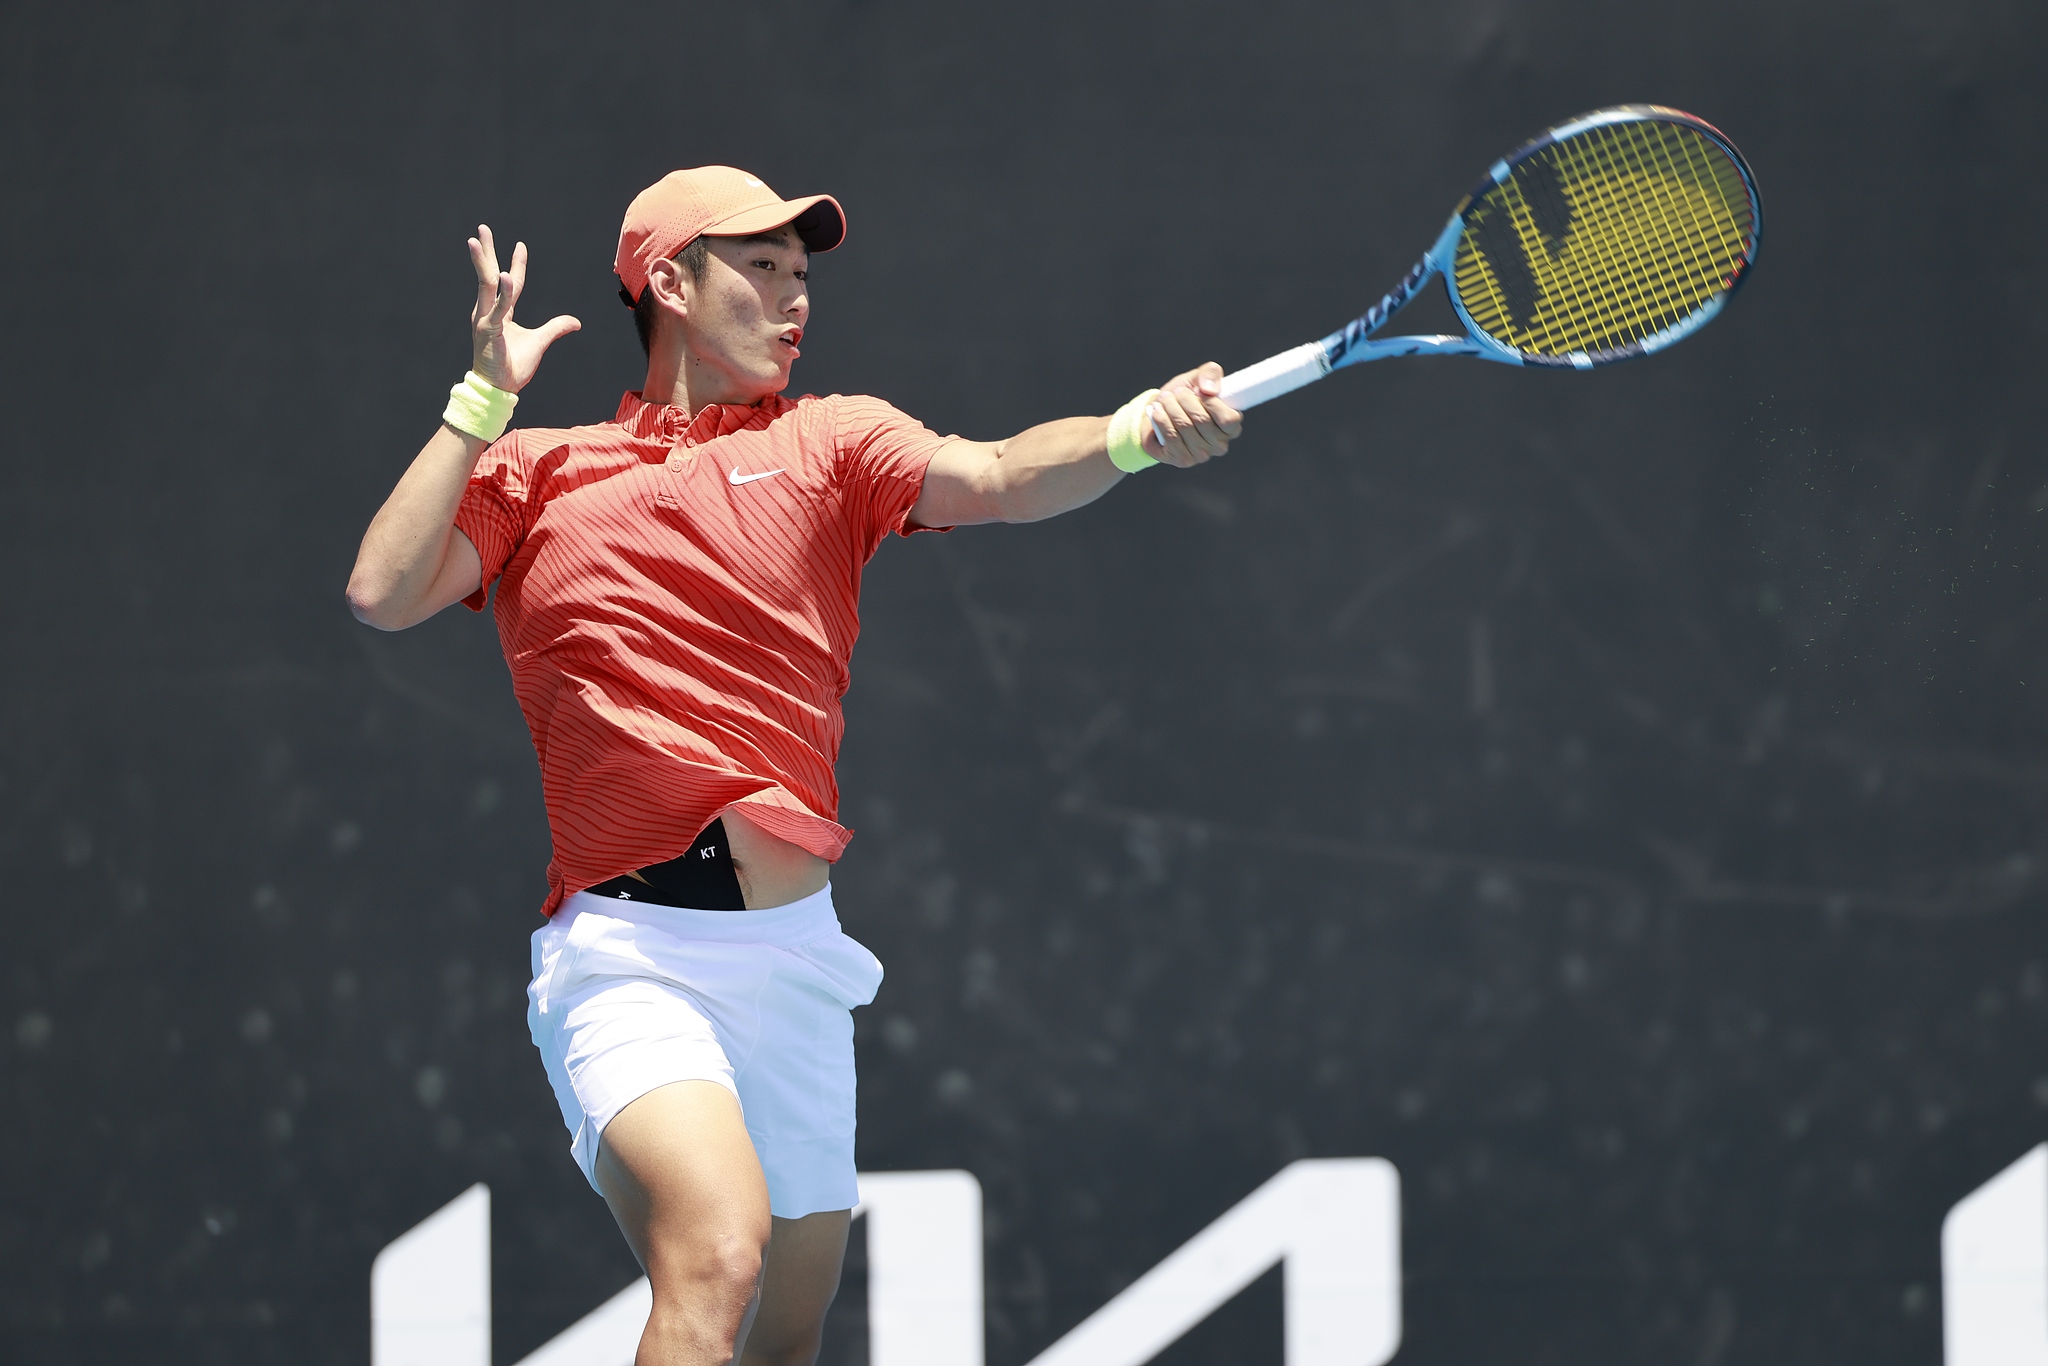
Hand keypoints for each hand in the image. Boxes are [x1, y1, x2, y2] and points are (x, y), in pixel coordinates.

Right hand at [468, 225, 580, 392]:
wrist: (500, 389)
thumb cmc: (513, 367)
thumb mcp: (540, 342)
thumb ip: (555, 328)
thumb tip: (576, 322)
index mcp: (500, 313)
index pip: (508, 283)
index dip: (516, 264)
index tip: (520, 245)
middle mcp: (489, 312)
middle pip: (488, 275)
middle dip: (486, 251)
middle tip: (482, 229)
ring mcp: (486, 319)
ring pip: (485, 284)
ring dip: (482, 260)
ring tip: (478, 240)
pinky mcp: (487, 329)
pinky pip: (497, 307)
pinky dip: (503, 292)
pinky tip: (505, 275)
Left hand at [1140, 361, 1242, 467]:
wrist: (1158, 414)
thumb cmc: (1183, 397)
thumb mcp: (1197, 379)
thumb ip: (1210, 373)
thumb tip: (1209, 389)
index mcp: (1231, 427)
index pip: (1229, 419)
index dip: (1212, 403)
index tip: (1199, 390)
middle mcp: (1220, 445)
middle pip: (1202, 420)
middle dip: (1185, 400)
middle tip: (1176, 393)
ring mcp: (1201, 455)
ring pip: (1185, 426)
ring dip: (1171, 407)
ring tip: (1165, 399)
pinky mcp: (1182, 460)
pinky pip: (1171, 437)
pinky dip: (1161, 419)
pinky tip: (1157, 411)